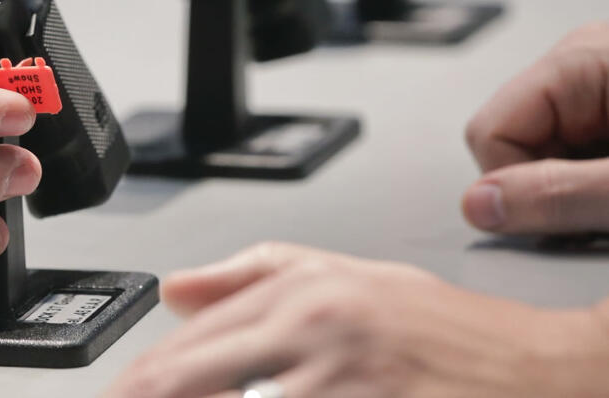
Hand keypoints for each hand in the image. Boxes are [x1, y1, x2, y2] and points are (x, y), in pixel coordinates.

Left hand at [107, 243, 608, 397]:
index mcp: (305, 297)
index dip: (138, 383)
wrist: (542, 373)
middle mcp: (317, 340)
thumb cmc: (449, 331)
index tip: (120, 394)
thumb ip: (251, 275)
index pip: (185, 347)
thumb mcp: (348, 275)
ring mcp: (344, 392)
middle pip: (189, 383)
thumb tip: (173, 289)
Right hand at [462, 22, 608, 234]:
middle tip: (602, 214)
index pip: (490, 132)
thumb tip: (480, 206)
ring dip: (576, 195)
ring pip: (543, 159)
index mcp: (580, 60)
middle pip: (513, 146)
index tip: (566, 219)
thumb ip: (562, 193)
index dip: (520, 187)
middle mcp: (583, 69)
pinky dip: (593, 191)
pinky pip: (574, 162)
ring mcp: (599, 94)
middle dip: (552, 192)